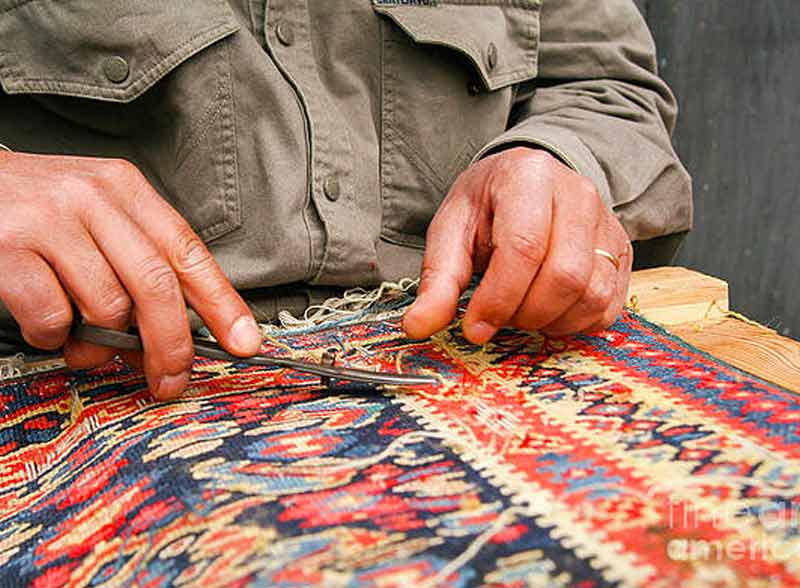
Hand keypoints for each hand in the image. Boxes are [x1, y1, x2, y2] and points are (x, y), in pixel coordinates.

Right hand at [0, 151, 261, 398]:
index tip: (245, 343)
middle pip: (156, 285)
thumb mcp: (94, 217)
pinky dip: (53, 337)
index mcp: (123, 188)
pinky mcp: (6, 248)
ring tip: (80, 339)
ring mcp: (48, 220)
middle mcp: (91, 197)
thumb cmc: (34, 212)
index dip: (222, 303)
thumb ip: (134, 267)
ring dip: (98, 343)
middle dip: (171, 345)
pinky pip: (53, 318)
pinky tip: (43, 323)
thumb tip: (169, 341)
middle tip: (170, 381)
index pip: (187, 251)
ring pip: (105, 307)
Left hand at [403, 147, 631, 342]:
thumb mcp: (451, 230)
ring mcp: (606, 222)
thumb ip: (438, 279)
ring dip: (551, 322)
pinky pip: (609, 305)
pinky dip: (575, 324)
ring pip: (592, 294)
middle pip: (565, 276)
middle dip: (525, 313)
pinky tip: (548, 313)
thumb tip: (418, 326)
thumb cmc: (486, 205)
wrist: (528, 181)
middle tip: (499, 317)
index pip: (523, 248)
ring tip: (522, 312)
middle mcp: (578, 194)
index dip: (498, 298)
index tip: (474, 327)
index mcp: (528, 178)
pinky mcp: (622, 251)